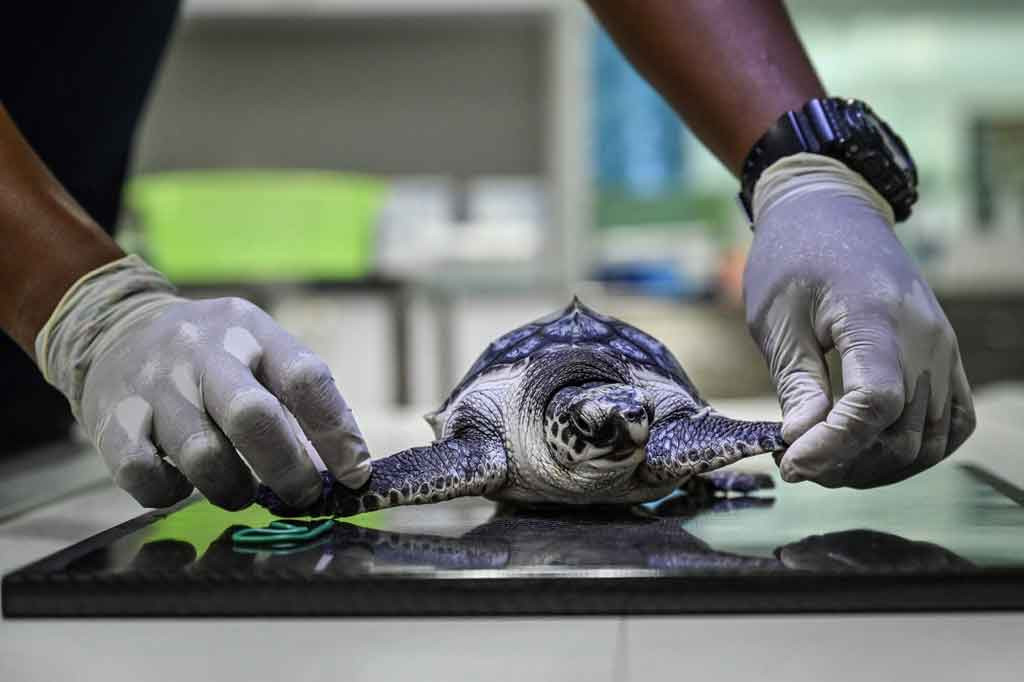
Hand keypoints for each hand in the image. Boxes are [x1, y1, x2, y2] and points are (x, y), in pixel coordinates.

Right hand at [36, 256, 369, 508]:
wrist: (117, 327)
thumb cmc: (213, 355)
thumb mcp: (260, 351)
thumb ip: (299, 403)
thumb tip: (344, 470)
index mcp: (252, 331)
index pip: (305, 379)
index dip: (337, 432)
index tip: (356, 473)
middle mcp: (204, 352)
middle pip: (253, 416)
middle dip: (287, 468)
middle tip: (304, 495)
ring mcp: (156, 384)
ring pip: (202, 455)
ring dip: (231, 489)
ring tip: (238, 492)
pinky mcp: (112, 418)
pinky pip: (145, 474)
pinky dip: (170, 492)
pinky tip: (180, 482)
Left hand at [743, 154, 975, 487]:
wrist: (830, 210)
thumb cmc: (793, 257)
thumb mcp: (777, 320)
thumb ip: (796, 383)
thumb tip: (802, 442)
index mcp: (876, 317)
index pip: (874, 404)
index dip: (834, 445)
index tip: (793, 463)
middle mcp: (924, 336)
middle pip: (902, 430)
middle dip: (847, 463)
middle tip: (798, 465)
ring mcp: (943, 346)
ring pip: (930, 437)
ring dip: (879, 464)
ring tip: (829, 462)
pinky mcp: (946, 352)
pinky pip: (953, 419)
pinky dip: (920, 446)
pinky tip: (874, 450)